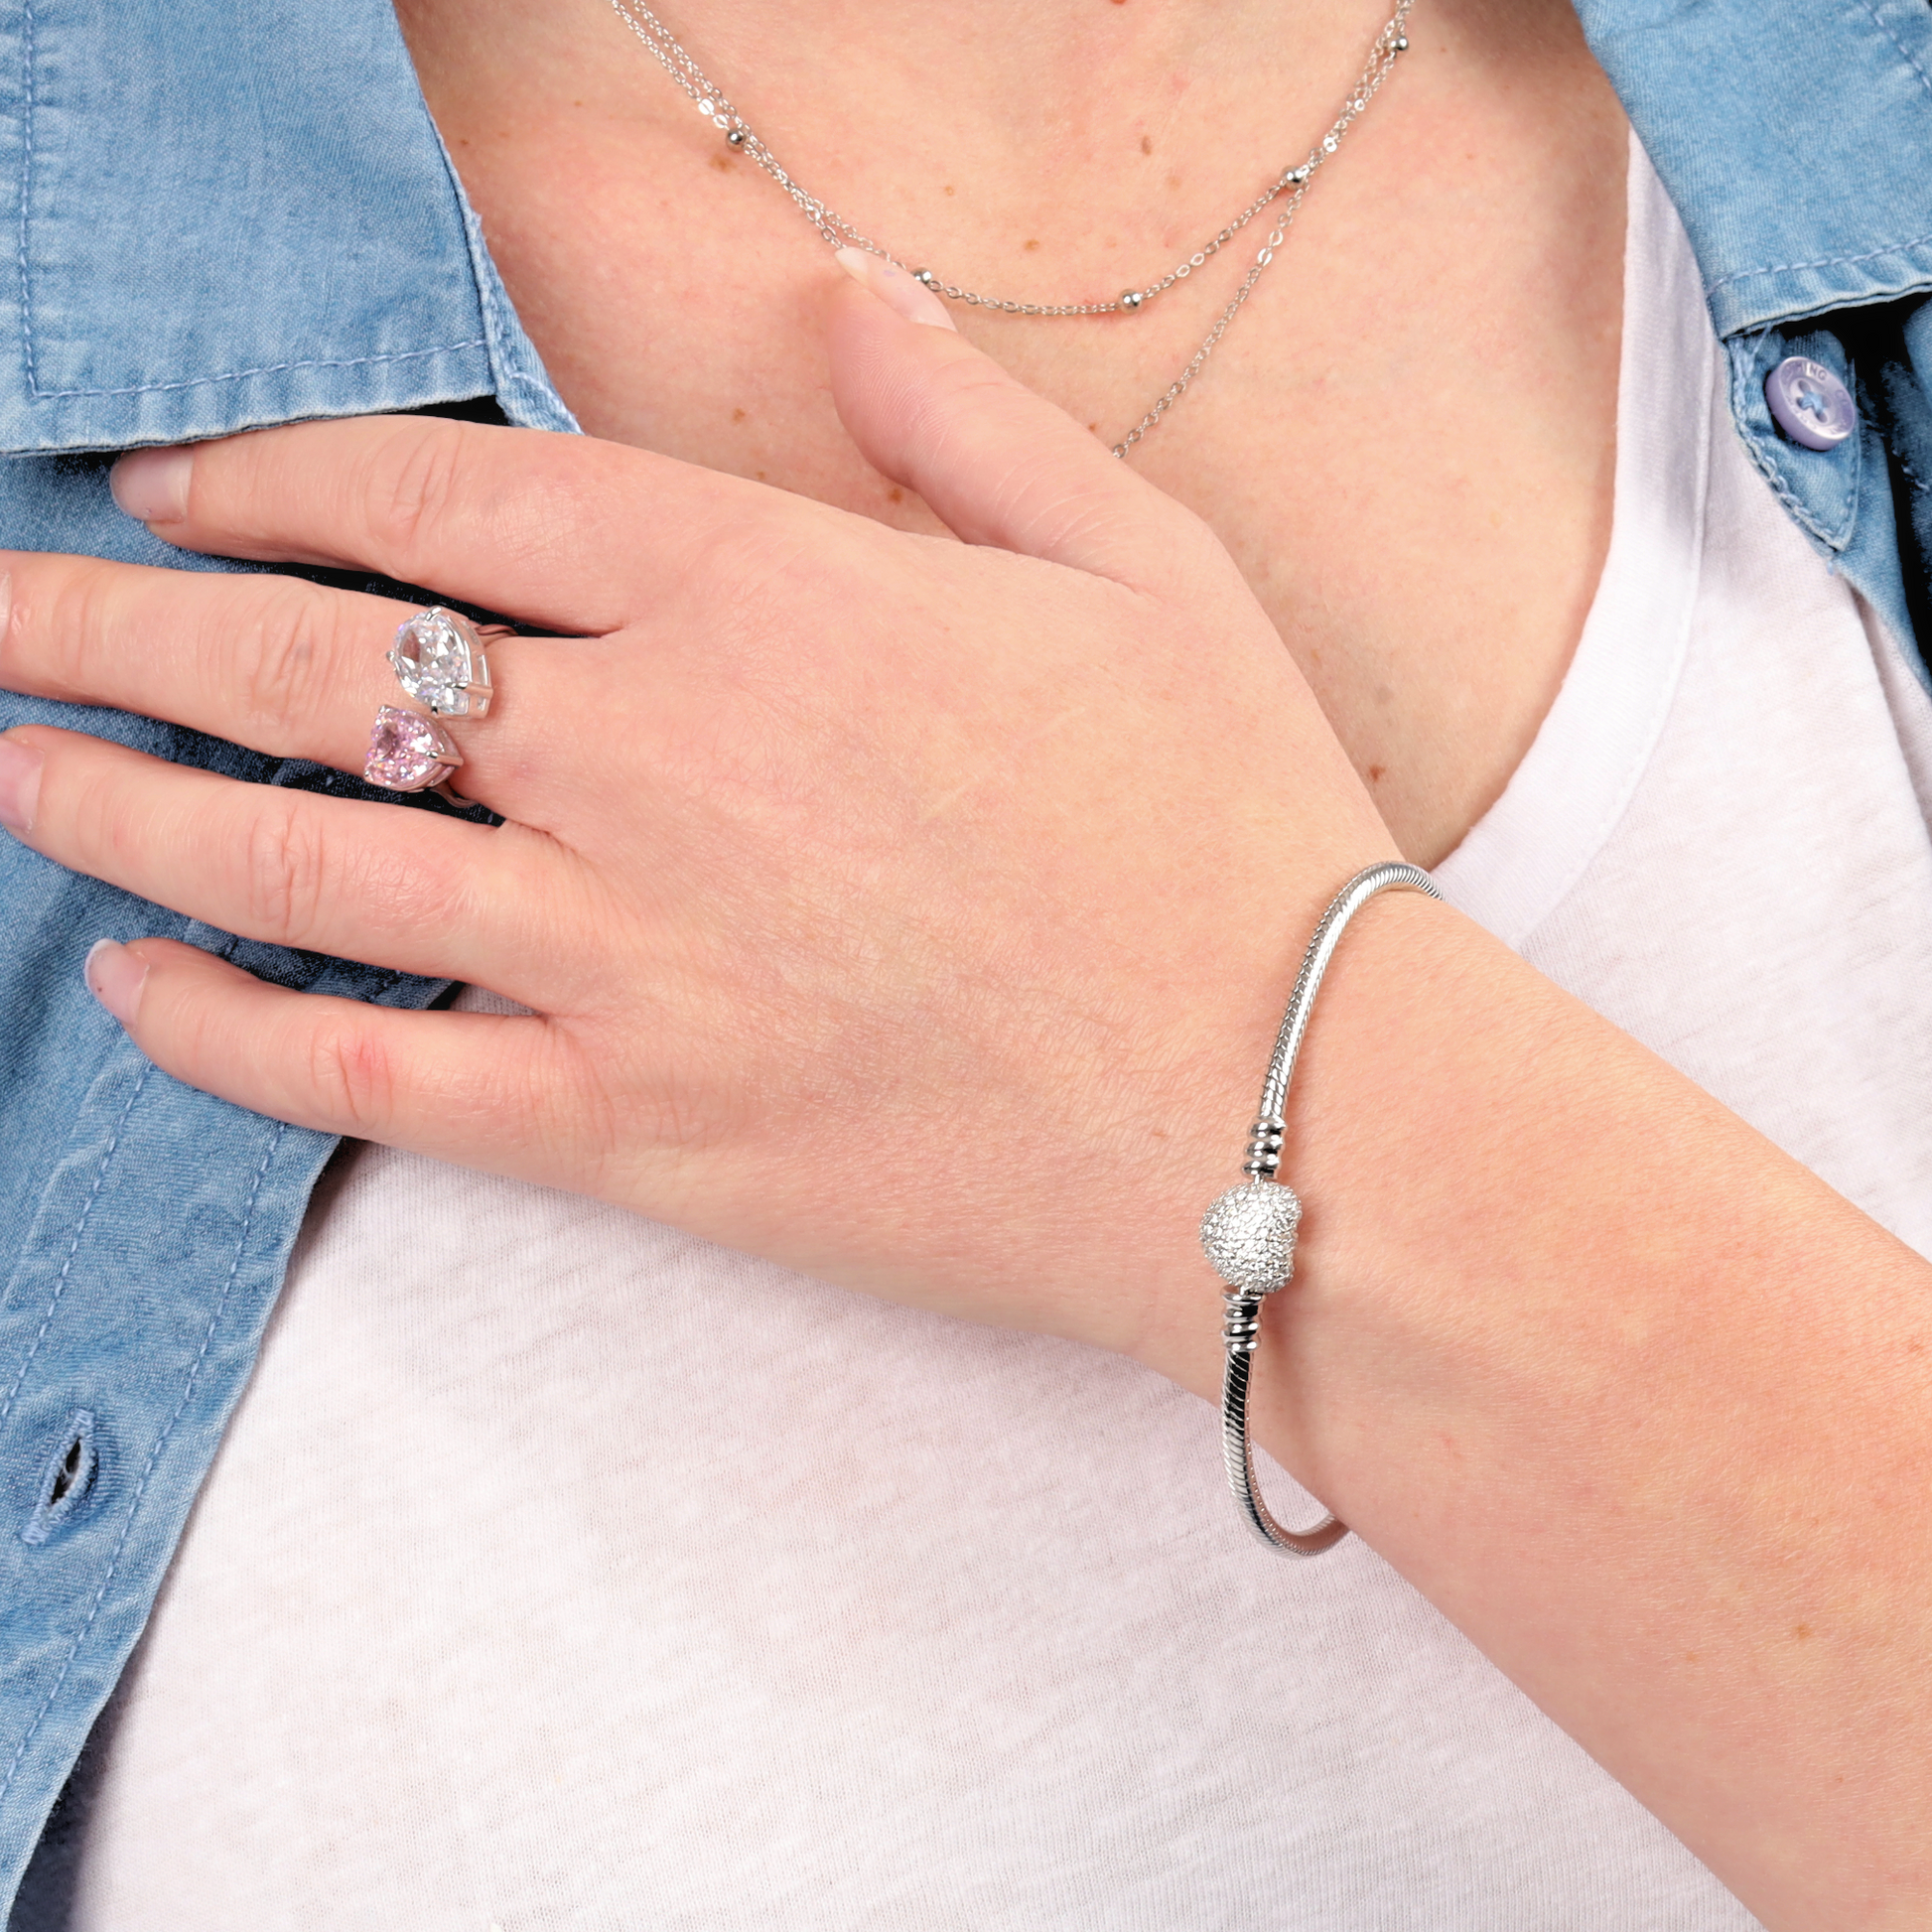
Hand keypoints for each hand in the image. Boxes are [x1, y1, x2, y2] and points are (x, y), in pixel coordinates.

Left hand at [0, 264, 1397, 1367]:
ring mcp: (624, 955)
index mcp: (766, 595)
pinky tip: (135, 985)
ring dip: (124, 803)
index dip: (274, 477)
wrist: (1294, 1115)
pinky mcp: (636, 1131)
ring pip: (295, 862)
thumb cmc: (1237, 834)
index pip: (442, 500)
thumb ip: (960, 423)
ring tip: (16, 769)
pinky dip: (223, 1030)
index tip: (173, 489)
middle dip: (119, 624)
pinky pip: (364, 1075)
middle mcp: (653, 757)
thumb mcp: (1139, 568)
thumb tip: (839, 299)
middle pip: (310, 664)